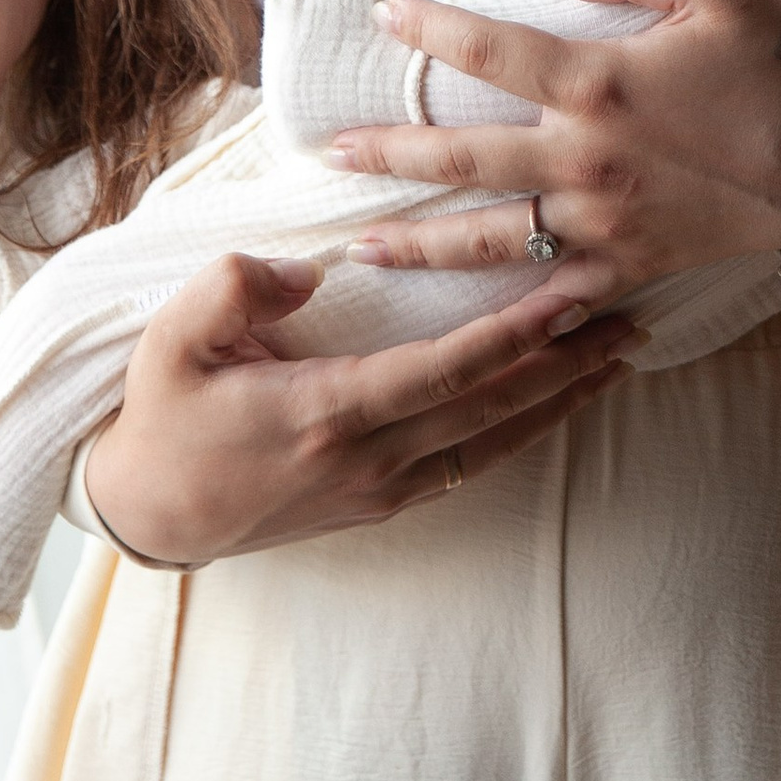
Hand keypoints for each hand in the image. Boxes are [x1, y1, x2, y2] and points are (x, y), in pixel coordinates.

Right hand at [79, 252, 642, 563]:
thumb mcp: (173, 338)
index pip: (445, 369)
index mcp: (327, 411)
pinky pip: (471, 465)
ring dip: (561, 399)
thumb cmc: (165, 413)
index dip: (515, 333)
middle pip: (492, 407)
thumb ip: (235, 289)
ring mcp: (380, 489)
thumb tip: (303, 268)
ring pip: (494, 442)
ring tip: (618, 358)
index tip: (572, 293)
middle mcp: (369, 458)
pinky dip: (523, 431)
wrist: (149, 513)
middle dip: (567, 363)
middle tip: (631, 318)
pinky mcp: (380, 504)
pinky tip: (555, 405)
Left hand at [323, 0, 780, 306]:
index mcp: (600, 84)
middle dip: (390, 155)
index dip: (430, 32)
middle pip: (462, 160)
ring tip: (363, 246)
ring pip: (487, 240)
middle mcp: (587, 159)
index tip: (383, 17)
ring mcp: (604, 223)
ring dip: (417, 243)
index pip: (490, 52)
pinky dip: (504, 306)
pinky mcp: (630, 267)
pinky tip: (464, 314)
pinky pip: (553, 293)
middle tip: (331, 152)